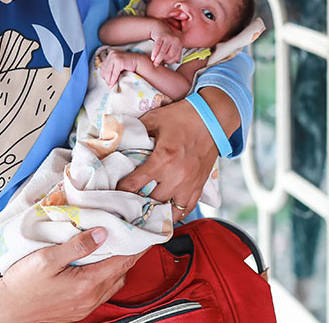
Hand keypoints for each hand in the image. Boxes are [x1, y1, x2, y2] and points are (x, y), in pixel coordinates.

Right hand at [0, 228, 144, 322]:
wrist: (2, 311)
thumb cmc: (21, 286)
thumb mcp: (47, 258)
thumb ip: (77, 245)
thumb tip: (102, 232)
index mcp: (87, 284)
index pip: (123, 261)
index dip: (135, 243)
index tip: (144, 228)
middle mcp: (90, 298)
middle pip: (122, 272)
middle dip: (130, 252)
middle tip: (133, 232)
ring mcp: (84, 306)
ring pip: (114, 282)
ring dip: (119, 264)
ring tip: (117, 244)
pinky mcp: (77, 309)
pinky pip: (102, 291)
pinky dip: (107, 275)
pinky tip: (99, 264)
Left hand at [100, 50, 139, 86]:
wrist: (139, 62)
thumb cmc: (128, 65)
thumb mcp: (117, 65)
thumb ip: (111, 68)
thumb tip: (104, 77)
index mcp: (110, 53)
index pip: (103, 66)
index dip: (103, 74)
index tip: (106, 81)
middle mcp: (112, 53)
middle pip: (104, 69)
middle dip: (106, 78)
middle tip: (108, 84)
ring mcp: (115, 56)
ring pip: (107, 71)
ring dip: (109, 80)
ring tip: (110, 85)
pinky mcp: (119, 61)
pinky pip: (114, 73)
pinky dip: (113, 79)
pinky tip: (113, 84)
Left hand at [116, 99, 218, 220]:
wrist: (213, 118)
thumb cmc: (184, 117)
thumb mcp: (155, 118)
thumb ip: (138, 130)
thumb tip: (121, 137)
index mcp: (162, 159)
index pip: (135, 183)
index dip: (121, 188)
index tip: (115, 191)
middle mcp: (176, 176)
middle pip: (151, 200)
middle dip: (138, 201)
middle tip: (128, 201)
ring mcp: (189, 183)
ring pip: (170, 210)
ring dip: (158, 210)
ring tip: (147, 209)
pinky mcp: (199, 185)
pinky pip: (188, 208)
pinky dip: (177, 212)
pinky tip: (167, 212)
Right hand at [149, 21, 182, 66]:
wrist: (159, 27)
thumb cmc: (165, 38)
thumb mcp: (172, 44)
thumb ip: (171, 52)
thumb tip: (167, 64)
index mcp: (180, 43)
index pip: (177, 57)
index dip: (170, 62)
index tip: (165, 63)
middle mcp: (176, 40)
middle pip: (170, 55)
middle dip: (164, 60)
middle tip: (159, 62)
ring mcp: (169, 37)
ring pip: (163, 51)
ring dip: (158, 59)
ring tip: (155, 62)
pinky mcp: (161, 36)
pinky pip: (157, 46)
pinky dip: (154, 53)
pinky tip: (152, 57)